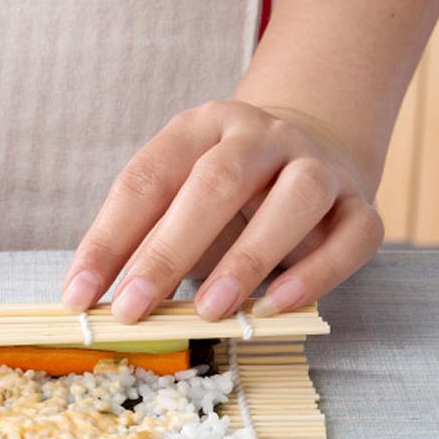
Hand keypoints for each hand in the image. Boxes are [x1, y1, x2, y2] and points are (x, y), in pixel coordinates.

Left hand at [62, 100, 383, 321]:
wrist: (312, 147)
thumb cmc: (223, 192)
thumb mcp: (176, 200)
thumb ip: (143, 241)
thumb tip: (96, 302)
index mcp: (199, 129)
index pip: (145, 180)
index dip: (107, 240)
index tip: (78, 297)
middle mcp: (260, 136)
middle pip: (215, 183)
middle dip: (168, 251)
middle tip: (132, 308)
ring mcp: (316, 165)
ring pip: (293, 199)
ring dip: (248, 258)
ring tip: (208, 310)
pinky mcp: (360, 203)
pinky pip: (351, 235)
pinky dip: (317, 272)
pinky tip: (279, 305)